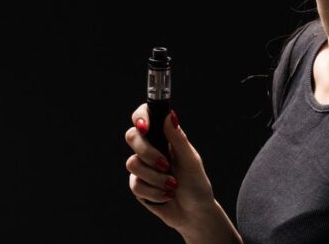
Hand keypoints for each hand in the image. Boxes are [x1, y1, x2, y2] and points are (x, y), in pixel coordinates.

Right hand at [124, 103, 217, 233]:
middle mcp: (151, 148)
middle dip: (147, 152)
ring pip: (132, 163)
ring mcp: (143, 166)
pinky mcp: (138, 185)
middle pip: (132, 136)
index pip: (145, 116)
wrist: (194, 215)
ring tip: (172, 186)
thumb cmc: (196, 184)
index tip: (145, 128)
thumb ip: (179, 139)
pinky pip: (135, 184)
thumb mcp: (191, 161)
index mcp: (164, 137)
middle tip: (165, 164)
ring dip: (155, 178)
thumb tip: (170, 115)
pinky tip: (166, 196)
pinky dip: (154, 192)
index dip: (140, 117)